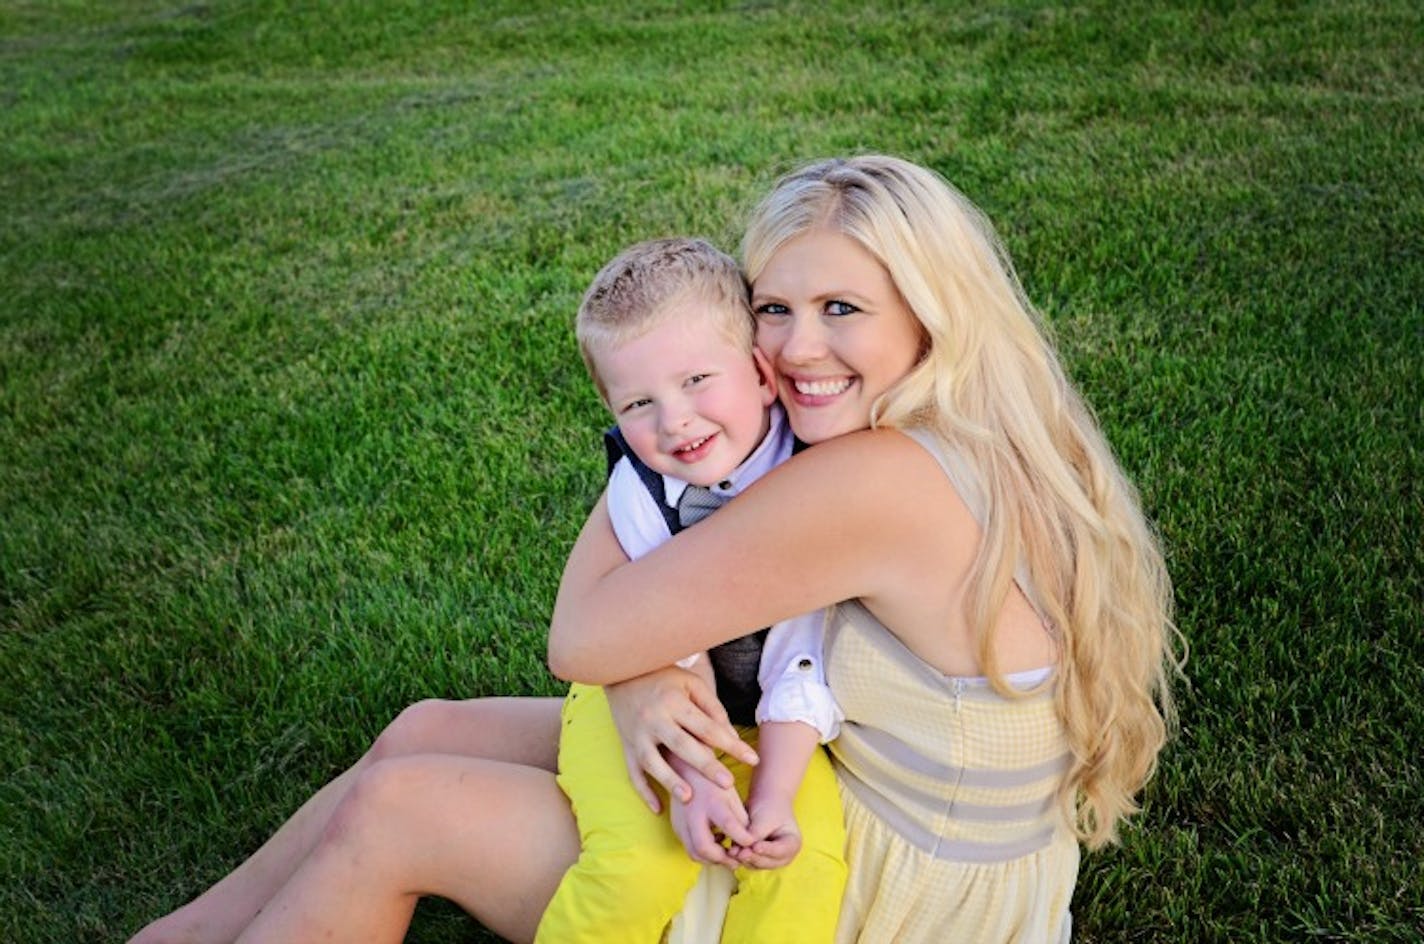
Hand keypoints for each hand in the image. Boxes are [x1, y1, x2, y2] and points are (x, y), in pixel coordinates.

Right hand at [604, 666, 758, 811]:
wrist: (622, 672)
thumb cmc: (665, 678)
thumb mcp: (692, 684)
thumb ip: (713, 709)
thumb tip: (732, 738)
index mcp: (674, 702)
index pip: (707, 727)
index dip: (731, 744)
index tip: (752, 759)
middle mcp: (654, 719)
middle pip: (681, 745)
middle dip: (705, 765)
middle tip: (727, 783)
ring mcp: (637, 734)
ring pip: (652, 762)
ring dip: (669, 781)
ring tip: (689, 798)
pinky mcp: (626, 746)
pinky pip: (633, 772)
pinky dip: (644, 791)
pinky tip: (658, 808)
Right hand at [668, 757, 756, 867]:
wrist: (686, 769)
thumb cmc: (714, 781)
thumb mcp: (731, 795)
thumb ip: (740, 818)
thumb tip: (749, 842)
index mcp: (711, 801)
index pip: (729, 825)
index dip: (742, 838)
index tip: (751, 843)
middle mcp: (693, 813)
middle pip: (704, 848)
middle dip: (722, 859)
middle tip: (736, 860)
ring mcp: (681, 821)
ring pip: (694, 853)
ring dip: (711, 859)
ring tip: (726, 854)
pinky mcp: (676, 826)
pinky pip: (689, 847)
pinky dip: (703, 852)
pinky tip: (715, 843)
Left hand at [729, 793, 802, 869]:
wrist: (765, 799)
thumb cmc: (769, 806)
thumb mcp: (764, 818)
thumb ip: (756, 835)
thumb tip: (744, 851)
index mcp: (792, 843)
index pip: (780, 850)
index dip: (767, 850)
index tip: (755, 846)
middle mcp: (783, 855)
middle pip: (769, 862)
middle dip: (754, 857)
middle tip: (740, 853)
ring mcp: (770, 858)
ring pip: (756, 865)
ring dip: (744, 859)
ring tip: (733, 851)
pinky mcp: (757, 858)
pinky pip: (748, 862)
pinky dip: (739, 857)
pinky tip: (730, 851)